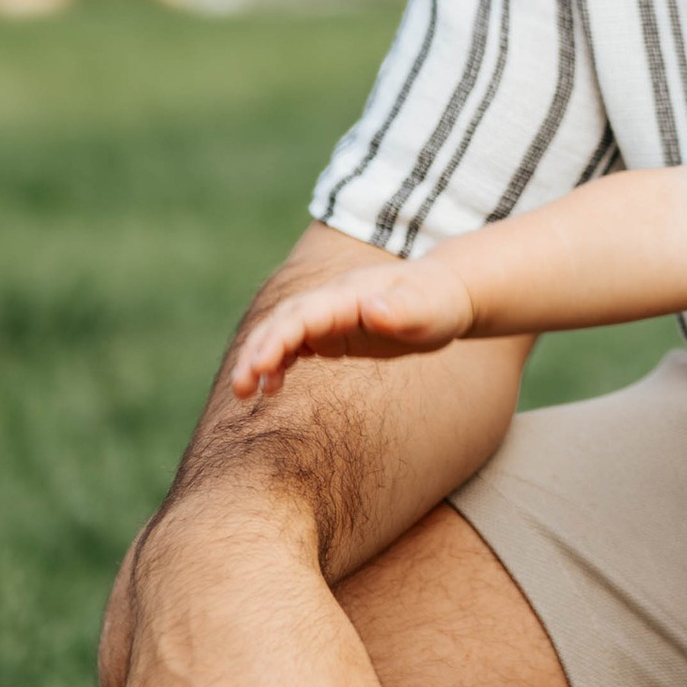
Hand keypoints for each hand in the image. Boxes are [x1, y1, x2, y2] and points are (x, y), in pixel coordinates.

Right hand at [231, 255, 475, 394]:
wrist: (447, 292)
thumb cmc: (439, 302)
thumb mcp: (428, 309)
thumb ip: (401, 309)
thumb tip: (371, 309)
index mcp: (349, 293)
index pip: (303, 314)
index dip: (278, 338)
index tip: (259, 366)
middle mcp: (332, 300)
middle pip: (283, 322)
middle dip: (257, 352)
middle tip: (239, 389)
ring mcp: (330, 315)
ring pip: (283, 333)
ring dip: (259, 359)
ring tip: (245, 394)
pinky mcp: (333, 331)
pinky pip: (296, 344)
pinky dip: (277, 362)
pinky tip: (270, 388)